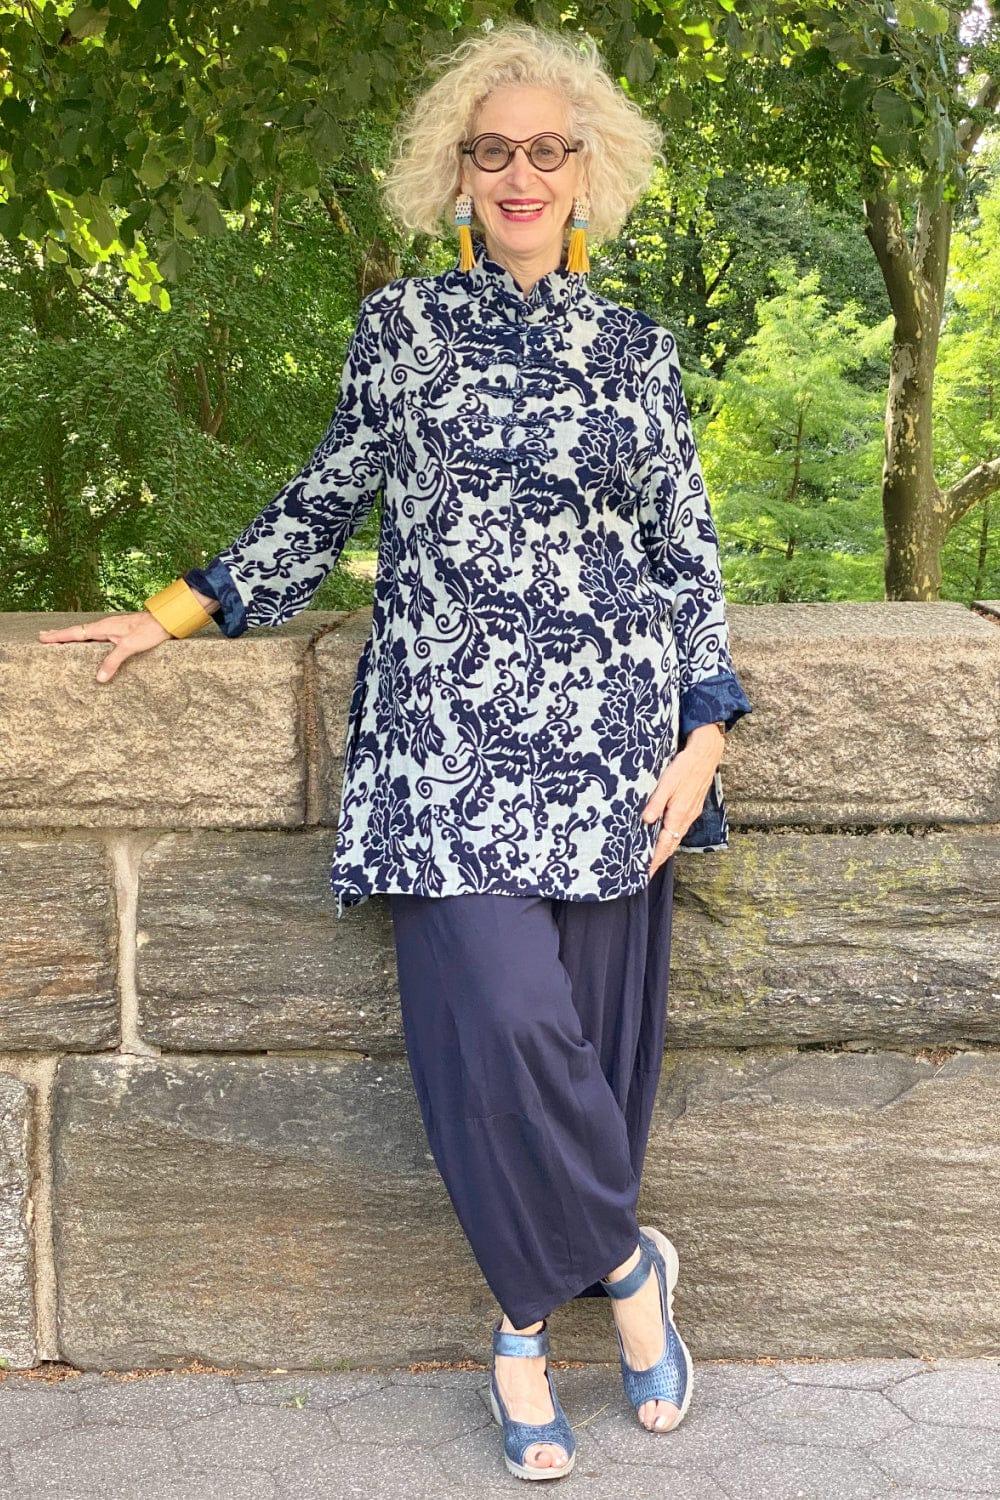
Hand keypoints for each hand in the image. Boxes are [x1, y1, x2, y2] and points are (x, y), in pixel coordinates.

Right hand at [37, 611, 173, 683]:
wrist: (166, 622)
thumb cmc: (149, 631)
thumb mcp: (129, 647)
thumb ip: (113, 661)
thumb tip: (99, 678)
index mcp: (103, 627)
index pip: (75, 633)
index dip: (58, 636)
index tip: (42, 638)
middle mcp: (105, 627)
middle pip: (77, 632)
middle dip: (60, 635)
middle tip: (44, 637)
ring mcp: (112, 629)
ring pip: (87, 634)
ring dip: (73, 637)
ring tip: (61, 641)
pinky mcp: (120, 633)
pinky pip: (97, 638)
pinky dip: (87, 640)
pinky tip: (89, 645)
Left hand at [642, 723, 724, 878]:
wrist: (706, 754)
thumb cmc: (685, 766)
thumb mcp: (667, 782)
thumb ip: (656, 802)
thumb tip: (646, 822)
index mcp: (678, 814)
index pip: (664, 844)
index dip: (654, 860)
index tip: (645, 873)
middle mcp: (686, 818)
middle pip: (671, 846)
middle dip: (659, 860)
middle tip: (646, 873)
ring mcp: (691, 813)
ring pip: (676, 838)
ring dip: (665, 850)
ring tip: (653, 860)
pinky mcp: (692, 807)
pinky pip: (680, 829)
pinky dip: (671, 839)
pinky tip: (665, 837)